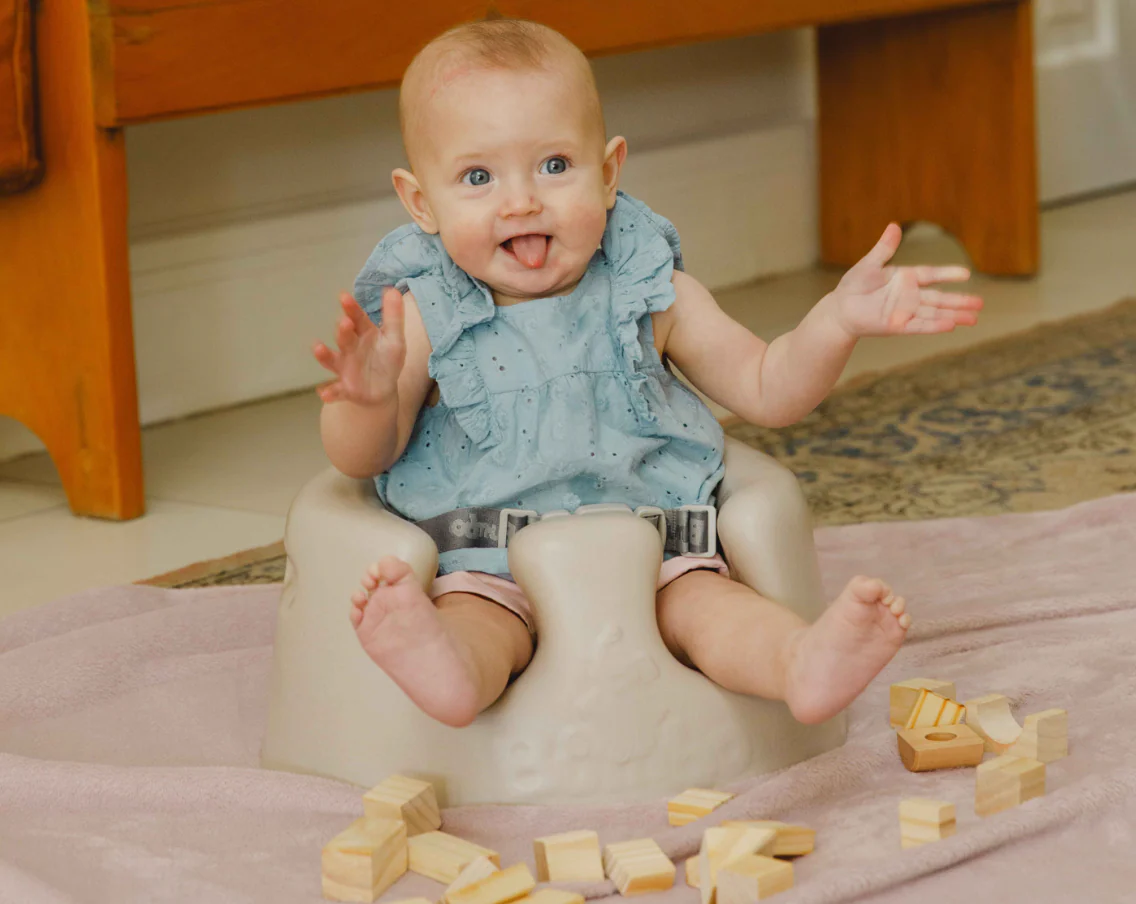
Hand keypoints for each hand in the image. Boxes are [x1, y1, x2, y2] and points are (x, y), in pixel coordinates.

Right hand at [312, 288, 404, 404]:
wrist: (382, 390)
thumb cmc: (386, 359)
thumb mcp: (394, 338)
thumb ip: (393, 316)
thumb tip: (393, 289)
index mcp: (364, 334)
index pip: (357, 318)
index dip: (351, 309)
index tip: (344, 297)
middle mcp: (350, 348)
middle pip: (345, 338)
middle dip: (343, 331)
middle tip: (344, 323)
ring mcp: (345, 367)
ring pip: (333, 360)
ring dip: (325, 356)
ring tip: (319, 349)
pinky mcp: (345, 388)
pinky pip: (335, 390)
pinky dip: (329, 392)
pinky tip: (324, 393)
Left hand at [830, 224, 983, 337]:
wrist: (840, 309)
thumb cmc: (854, 285)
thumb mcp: (869, 264)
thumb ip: (884, 249)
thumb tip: (894, 225)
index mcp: (906, 278)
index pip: (931, 275)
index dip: (948, 274)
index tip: (966, 274)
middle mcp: (910, 296)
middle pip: (939, 298)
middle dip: (959, 301)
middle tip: (980, 303)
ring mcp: (905, 312)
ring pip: (934, 313)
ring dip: (953, 316)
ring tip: (974, 318)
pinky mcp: (897, 326)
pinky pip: (919, 326)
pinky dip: (934, 326)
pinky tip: (951, 325)